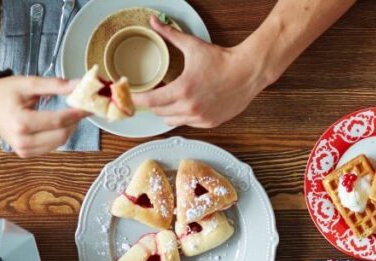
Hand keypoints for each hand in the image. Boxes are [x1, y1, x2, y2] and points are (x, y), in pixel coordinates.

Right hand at [0, 76, 88, 157]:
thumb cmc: (4, 91)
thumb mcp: (28, 83)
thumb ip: (54, 85)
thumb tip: (79, 85)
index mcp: (21, 122)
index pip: (58, 121)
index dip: (77, 114)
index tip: (89, 106)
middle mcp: (22, 141)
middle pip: (61, 135)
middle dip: (74, 122)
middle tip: (81, 109)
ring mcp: (24, 150)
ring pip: (59, 143)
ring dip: (68, 129)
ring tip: (70, 114)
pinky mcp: (26, 154)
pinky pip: (51, 147)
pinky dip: (58, 135)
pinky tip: (58, 124)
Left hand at [131, 17, 268, 128]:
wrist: (246, 73)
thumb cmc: (221, 60)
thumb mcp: (192, 46)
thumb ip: (170, 35)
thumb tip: (154, 22)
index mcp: (182, 89)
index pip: (150, 101)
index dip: (136, 100)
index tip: (129, 97)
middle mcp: (190, 107)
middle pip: (158, 113)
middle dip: (152, 104)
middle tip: (151, 94)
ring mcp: (200, 118)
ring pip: (172, 121)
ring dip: (166, 111)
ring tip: (170, 99)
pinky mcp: (209, 123)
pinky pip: (187, 123)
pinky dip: (183, 116)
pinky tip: (186, 104)